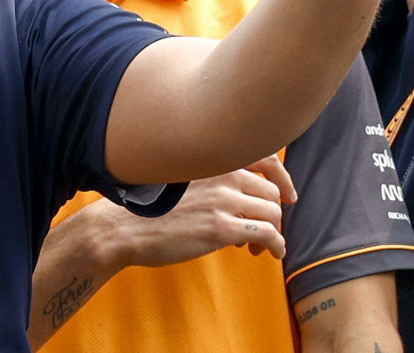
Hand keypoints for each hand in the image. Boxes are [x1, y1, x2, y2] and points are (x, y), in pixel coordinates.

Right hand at [112, 156, 295, 267]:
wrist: (125, 228)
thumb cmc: (151, 208)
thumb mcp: (183, 180)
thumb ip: (213, 180)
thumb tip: (242, 201)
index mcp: (214, 159)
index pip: (266, 158)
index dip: (283, 178)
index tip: (288, 195)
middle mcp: (223, 174)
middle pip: (271, 191)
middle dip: (273, 213)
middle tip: (262, 232)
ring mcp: (223, 200)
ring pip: (273, 213)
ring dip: (273, 231)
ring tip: (258, 248)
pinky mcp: (221, 229)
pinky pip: (267, 234)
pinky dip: (277, 246)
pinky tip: (271, 254)